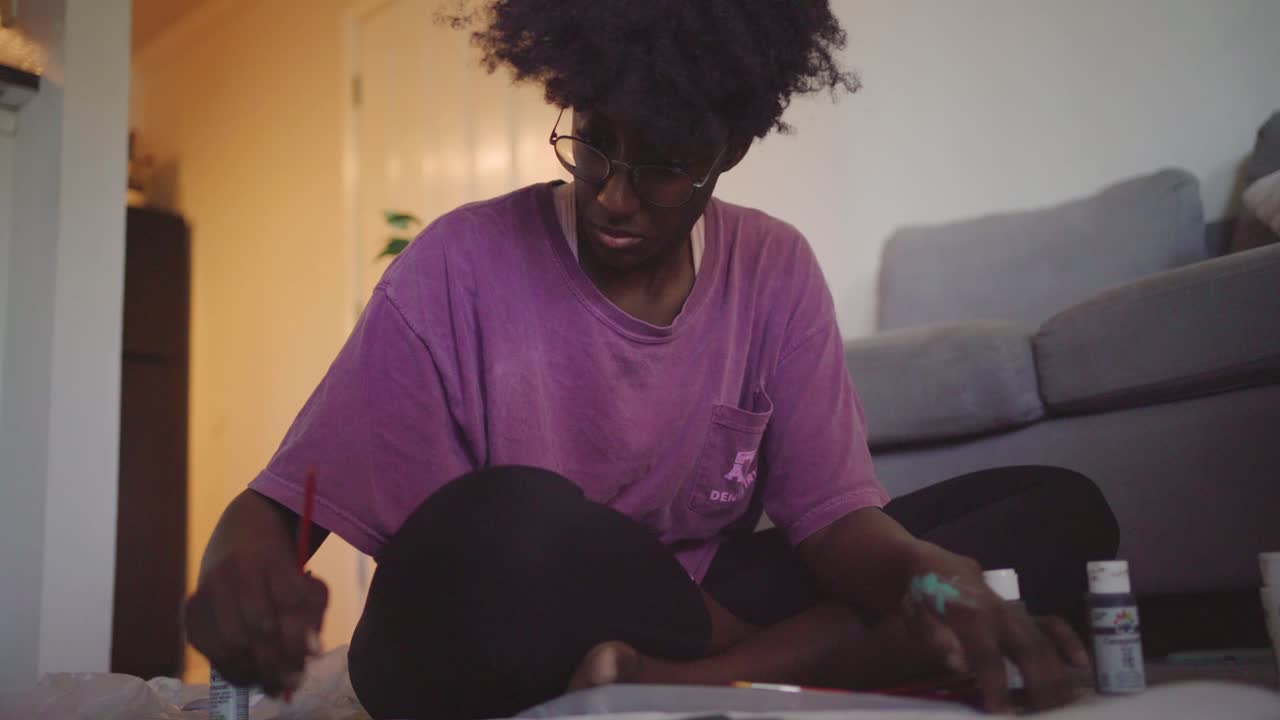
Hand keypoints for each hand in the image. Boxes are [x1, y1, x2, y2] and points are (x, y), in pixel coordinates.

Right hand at [184, 547, 327, 695]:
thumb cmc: (280, 568)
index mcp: (271, 556)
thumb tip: (312, 651)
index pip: (289, 602)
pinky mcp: (191, 607)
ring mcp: (208, 588)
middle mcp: (235, 569)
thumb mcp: (304, 579)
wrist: (238, 537)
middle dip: (279, 658)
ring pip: (231, 641)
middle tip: (292, 679)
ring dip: (255, 669)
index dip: (302, 634)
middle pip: (258, 625)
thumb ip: (313, 610)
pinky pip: (208, 647)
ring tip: (273, 681)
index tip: (313, 656)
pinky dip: (231, 668)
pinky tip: (250, 675)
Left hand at [901, 545, 1088, 712]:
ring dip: (1057, 674)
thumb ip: (934, 639)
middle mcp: (998, 610)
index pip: (987, 653)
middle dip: (1039, 684)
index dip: (996, 683)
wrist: (931, 566)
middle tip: (1041, 713)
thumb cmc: (921, 597)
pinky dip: (1068, 642)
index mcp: (969, 613)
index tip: (1000, 711)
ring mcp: (1014, 611)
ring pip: (1044, 642)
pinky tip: (1082, 666)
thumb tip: (960, 663)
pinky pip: (1051, 625)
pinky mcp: (1021, 613)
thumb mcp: (915, 616)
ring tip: (1066, 703)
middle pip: (1028, 649)